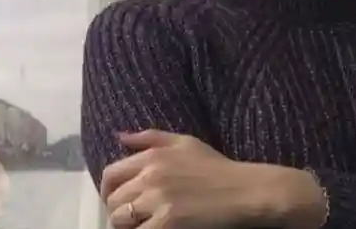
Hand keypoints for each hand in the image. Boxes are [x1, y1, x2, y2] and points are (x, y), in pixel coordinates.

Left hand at [101, 130, 322, 228]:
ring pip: (121, 219)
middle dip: (117, 212)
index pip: (110, 174)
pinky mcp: (169, 222)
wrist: (249, 191)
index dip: (107, 191)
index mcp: (151, 157)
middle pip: (114, 200)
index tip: (114, 201)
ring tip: (139, 227)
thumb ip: (148, 137)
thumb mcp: (184, 142)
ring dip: (126, 226)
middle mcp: (149, 176)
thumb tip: (118, 136)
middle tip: (130, 220)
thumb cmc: (218, 167)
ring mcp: (158, 200)